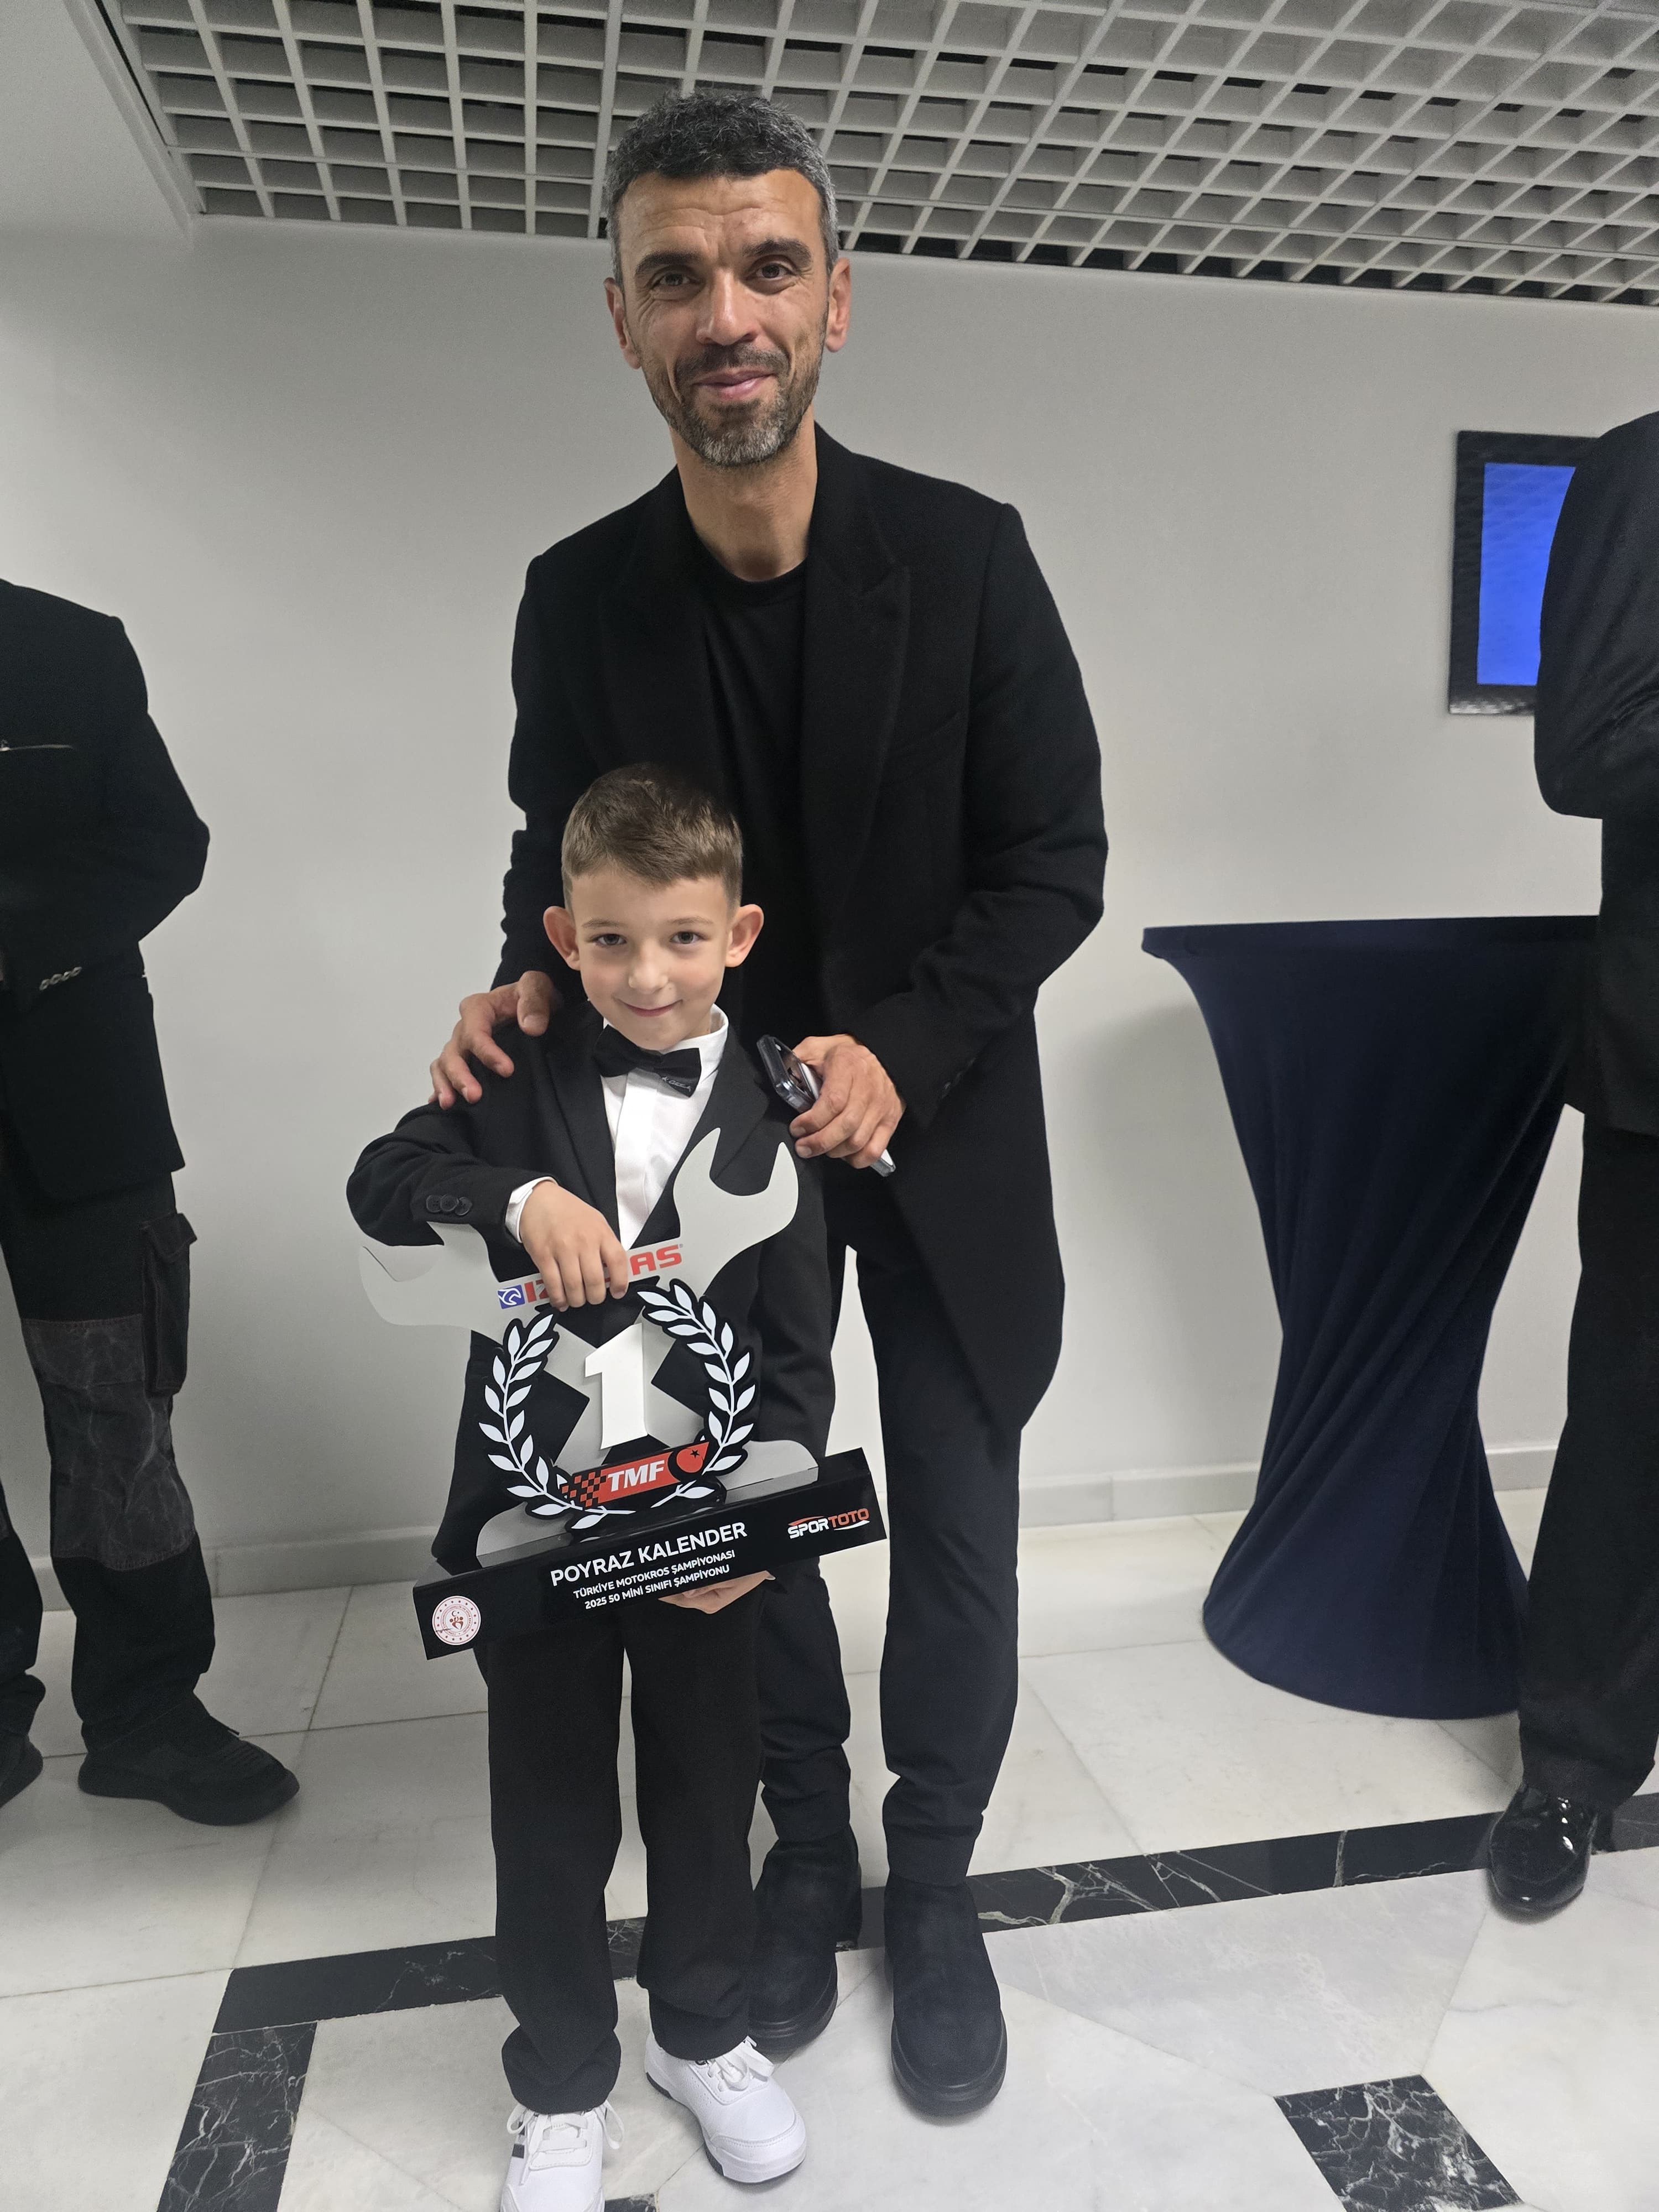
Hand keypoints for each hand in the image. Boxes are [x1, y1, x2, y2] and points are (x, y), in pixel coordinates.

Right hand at [429, 970, 556, 1107]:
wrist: (534, 1006)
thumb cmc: (531, 996)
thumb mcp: (537, 987)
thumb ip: (534, 1001)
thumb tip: (531, 1027)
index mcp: (478, 1008)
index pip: (475, 1032)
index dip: (487, 1052)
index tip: (507, 1070)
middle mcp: (464, 1028)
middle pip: (453, 1052)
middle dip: (460, 1075)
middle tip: (474, 1096)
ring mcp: (461, 1046)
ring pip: (443, 1064)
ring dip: (445, 1085)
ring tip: (450, 1104)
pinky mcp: (464, 1060)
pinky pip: (444, 1073)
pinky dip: (440, 1088)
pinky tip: (441, 1105)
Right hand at [517, 1180, 628, 1308]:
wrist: (539, 1200)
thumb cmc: (569, 1212)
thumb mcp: (596, 1221)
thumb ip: (605, 1244)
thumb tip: (613, 1272)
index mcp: (600, 1232)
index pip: (617, 1261)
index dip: (620, 1281)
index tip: (618, 1292)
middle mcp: (583, 1241)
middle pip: (595, 1280)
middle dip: (596, 1297)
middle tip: (594, 1298)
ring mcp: (562, 1249)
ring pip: (574, 1286)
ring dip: (577, 1300)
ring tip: (577, 1300)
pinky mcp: (543, 1255)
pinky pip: (553, 1284)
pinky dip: (558, 1298)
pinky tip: (561, 1301)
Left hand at [660, 1570, 772, 1613]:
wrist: (765, 1566)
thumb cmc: (750, 1572)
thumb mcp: (730, 1576)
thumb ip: (707, 1584)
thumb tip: (687, 1591)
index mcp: (710, 1602)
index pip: (679, 1599)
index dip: (664, 1592)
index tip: (650, 1582)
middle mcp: (706, 1603)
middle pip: (678, 1596)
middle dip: (665, 1586)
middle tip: (649, 1573)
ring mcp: (708, 1597)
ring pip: (683, 1591)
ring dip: (673, 1582)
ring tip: (658, 1570)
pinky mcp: (710, 1589)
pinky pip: (691, 1586)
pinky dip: (682, 1579)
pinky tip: (675, 1571)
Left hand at [789, 1034, 903, 1169]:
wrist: (882, 1054)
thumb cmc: (848, 1054)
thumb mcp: (818, 1047)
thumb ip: (797, 1058)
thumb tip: (780, 1075)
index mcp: (847, 1068)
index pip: (832, 1102)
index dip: (812, 1121)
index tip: (797, 1128)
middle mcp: (867, 1089)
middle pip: (845, 1126)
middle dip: (819, 1142)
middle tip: (803, 1147)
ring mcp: (880, 1107)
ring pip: (858, 1141)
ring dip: (834, 1151)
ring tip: (820, 1148)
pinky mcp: (890, 1120)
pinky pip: (874, 1149)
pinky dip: (857, 1159)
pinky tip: (843, 1153)